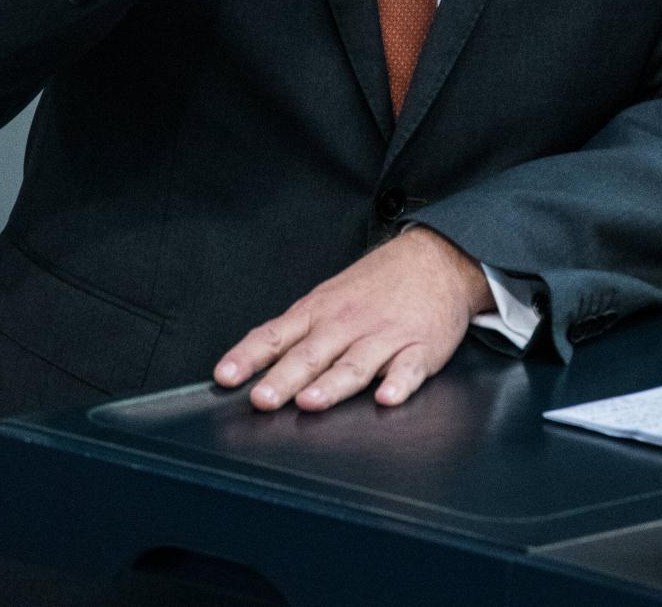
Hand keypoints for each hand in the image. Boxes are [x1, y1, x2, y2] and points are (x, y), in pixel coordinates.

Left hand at [215, 227, 490, 411]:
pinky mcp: (420, 349)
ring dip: (332, 384)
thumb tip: (254, 367)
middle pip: (311, 355)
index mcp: (320, 313)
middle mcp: (347, 325)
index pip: (276, 335)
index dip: (248, 356)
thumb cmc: (376, 285)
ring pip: (354, 364)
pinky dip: (398, 384)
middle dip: (284, 378)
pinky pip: (408, 370)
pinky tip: (386, 397)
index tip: (225, 376)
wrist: (435, 259)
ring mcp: (384, 337)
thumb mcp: (329, 298)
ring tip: (311, 401)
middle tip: (263, 399)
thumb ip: (296, 334)